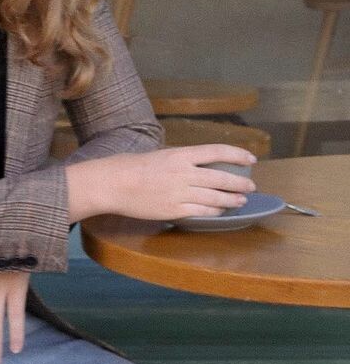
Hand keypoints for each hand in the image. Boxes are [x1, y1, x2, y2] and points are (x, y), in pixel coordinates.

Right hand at [65, 145, 256, 222]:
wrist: (112, 184)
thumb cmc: (129, 165)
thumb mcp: (158, 155)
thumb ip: (178, 161)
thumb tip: (194, 166)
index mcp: (179, 155)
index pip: (216, 152)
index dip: (237, 154)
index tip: (251, 158)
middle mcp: (184, 173)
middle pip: (221, 177)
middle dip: (240, 183)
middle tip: (251, 186)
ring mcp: (180, 193)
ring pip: (216, 197)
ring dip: (232, 199)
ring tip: (241, 200)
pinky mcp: (175, 210)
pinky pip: (202, 211)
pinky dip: (215, 211)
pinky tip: (221, 211)